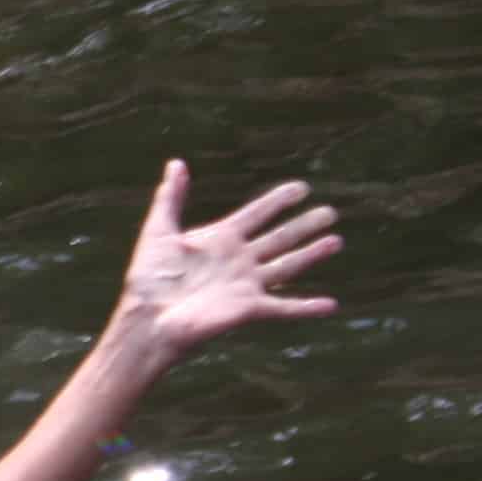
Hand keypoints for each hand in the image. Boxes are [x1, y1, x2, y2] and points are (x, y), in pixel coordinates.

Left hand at [116, 159, 341, 359]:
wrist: (146, 317)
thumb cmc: (148, 278)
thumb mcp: (159, 230)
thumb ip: (170, 197)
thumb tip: (175, 163)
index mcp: (221, 239)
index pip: (257, 214)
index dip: (277, 201)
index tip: (301, 188)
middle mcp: (239, 260)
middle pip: (279, 238)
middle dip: (304, 225)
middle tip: (331, 213)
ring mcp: (246, 284)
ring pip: (288, 265)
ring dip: (312, 255)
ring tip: (335, 241)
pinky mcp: (248, 308)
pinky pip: (283, 308)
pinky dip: (306, 308)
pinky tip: (330, 305)